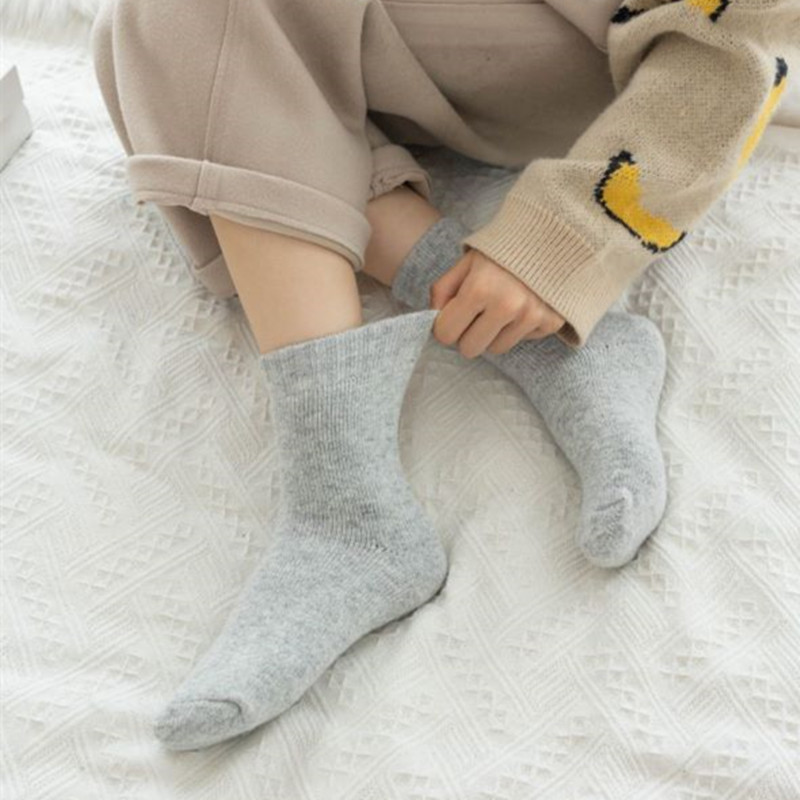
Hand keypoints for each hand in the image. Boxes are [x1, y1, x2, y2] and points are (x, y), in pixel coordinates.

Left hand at [430, 247, 564, 357]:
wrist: (553, 236)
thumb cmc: (502, 251)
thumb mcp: (466, 262)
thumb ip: (442, 290)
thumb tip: (434, 320)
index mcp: (479, 289)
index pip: (446, 334)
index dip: (445, 325)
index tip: (452, 315)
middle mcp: (507, 306)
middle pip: (470, 349)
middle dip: (467, 334)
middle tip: (476, 314)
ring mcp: (531, 316)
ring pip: (496, 349)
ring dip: (493, 334)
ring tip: (502, 306)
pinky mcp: (551, 323)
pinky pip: (522, 341)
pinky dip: (519, 329)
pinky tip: (523, 305)